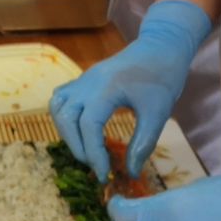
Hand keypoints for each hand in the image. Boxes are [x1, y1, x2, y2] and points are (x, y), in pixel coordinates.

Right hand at [50, 0, 211, 179]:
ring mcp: (83, 79)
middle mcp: (88, 82)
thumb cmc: (163, 78)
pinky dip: (64, 118)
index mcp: (107, 88)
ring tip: (86, 149)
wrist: (161, 46)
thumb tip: (131, 172)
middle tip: (96, 165)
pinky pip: (61, 98)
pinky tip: (81, 130)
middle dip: (77, 147)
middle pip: (66, 118)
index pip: (88, 126)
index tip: (105, 174)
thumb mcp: (158, 113)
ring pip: (57, 107)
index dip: (93, 154)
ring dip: (66, 133)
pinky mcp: (84, 79)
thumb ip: (143, 143)